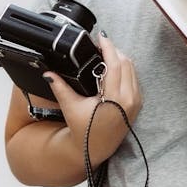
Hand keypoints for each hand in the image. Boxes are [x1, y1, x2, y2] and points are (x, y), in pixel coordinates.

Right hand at [44, 35, 141, 164]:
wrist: (95, 149)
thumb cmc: (83, 130)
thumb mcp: (70, 106)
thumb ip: (60, 86)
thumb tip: (48, 72)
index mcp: (115, 98)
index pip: (116, 64)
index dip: (108, 48)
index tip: (101, 37)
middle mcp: (129, 99)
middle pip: (126, 63)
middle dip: (113, 51)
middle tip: (100, 45)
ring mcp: (136, 101)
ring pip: (132, 69)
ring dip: (120, 59)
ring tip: (105, 54)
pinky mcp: (138, 103)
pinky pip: (135, 79)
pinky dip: (125, 69)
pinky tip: (113, 67)